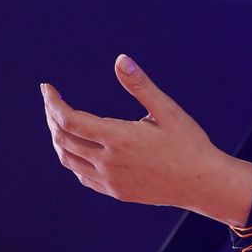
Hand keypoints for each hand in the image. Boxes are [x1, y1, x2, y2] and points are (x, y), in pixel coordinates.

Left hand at [41, 55, 251, 224]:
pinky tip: (77, 147)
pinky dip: (72, 158)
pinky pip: (82, 175)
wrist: (203, 185)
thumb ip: (140, 85)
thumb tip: (121, 60)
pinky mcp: (116, 192)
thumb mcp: (167, 110)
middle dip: (52, 116)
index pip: (69, 120)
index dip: (53, 102)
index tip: (47, 88)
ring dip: (58, 138)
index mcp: (118, 139)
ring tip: (57, 120)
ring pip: (68, 159)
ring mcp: (110, 181)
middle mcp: (108, 163)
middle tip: (51, 100)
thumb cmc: (188, 143)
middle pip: (63, 138)